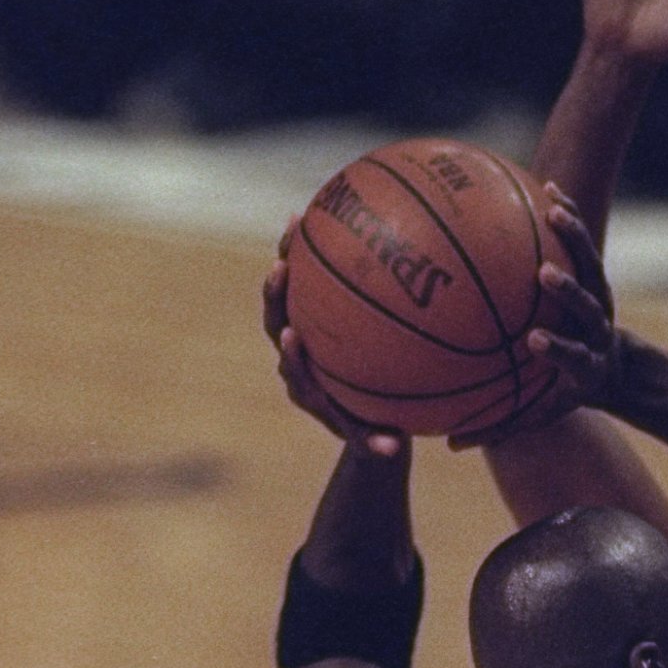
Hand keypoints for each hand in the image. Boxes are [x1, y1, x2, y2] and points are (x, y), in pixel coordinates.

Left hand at [262, 237, 406, 458]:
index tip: (292, 337)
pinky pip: (310, 279)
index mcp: (308, 388)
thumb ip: (381, 445)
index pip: (292, 369)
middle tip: (280, 271)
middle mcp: (296, 358)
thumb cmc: (374, 433)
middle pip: (276, 324)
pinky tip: (328, 216)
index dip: (290, 353)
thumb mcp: (379, 442)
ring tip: (296, 223)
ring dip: (288, 259)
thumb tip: (392, 451)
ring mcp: (302, 333)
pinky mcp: (312, 314)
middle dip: (275, 298)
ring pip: (287, 295)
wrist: (360, 424)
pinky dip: (314, 251)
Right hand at [450, 191, 615, 445]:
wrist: (614, 370)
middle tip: (544, 274)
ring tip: (553, 211)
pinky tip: (548, 187)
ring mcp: (601, 300)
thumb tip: (450, 445)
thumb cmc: (563, 393)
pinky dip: (569, 217)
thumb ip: (501, 426)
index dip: (558, 349)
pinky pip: (582, 243)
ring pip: (591, 265)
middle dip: (569, 290)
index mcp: (585, 366)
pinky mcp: (597, 276)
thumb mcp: (540, 414)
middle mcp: (598, 329)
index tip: (533, 341)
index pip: (573, 358)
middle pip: (589, 307)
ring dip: (574, 239)